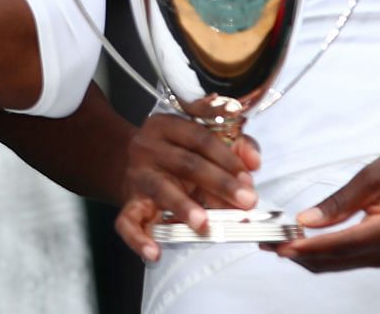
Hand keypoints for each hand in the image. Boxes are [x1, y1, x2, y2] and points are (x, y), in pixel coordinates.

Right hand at [115, 107, 261, 262]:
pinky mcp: (128, 203)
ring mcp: (137, 176)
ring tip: (204, 224)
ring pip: (160, 190)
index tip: (249, 178)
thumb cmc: (173, 152)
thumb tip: (254, 162)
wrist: (125, 161)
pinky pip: (128, 222)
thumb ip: (233, 145)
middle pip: (186, 164)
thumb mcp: (198, 141)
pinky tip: (154, 252)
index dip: (227, 158)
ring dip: (184, 207)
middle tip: (246, 201)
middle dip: (220, 183)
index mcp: (167, 126)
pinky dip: (139, 239)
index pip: (200, 138)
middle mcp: (149, 148)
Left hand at [267, 141, 379, 271]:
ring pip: (336, 263)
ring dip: (306, 255)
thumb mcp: (371, 177)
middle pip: (332, 262)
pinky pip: (346, 258)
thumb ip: (338, 202)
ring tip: (274, 239)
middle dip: (295, 254)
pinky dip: (321, 251)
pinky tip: (301, 240)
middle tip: (263, 240)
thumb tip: (305, 221)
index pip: (335, 246)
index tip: (275, 245)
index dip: (302, 248)